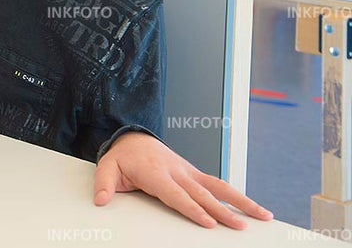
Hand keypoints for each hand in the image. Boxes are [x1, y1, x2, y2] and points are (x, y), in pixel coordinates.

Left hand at [93, 132, 272, 228]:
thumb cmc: (122, 156)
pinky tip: (251, 207)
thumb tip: (101, 200)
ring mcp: (187, 171)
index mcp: (155, 173)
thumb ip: (104, 185)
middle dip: (222, 211)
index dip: (193, 209)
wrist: (132, 137)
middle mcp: (176, 171)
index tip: (208, 222)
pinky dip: (235, 195)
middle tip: (240, 226)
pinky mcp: (194, 172)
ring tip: (262, 214)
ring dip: (240, 201)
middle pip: (202, 194)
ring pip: (218, 186)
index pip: (177, 195)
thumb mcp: (106, 167)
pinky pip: (216, 183)